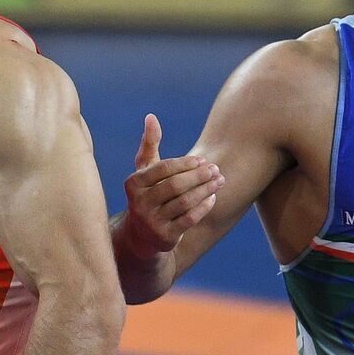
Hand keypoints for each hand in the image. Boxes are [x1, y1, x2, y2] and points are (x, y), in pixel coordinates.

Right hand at [119, 114, 223, 256]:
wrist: (141, 235)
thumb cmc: (147, 194)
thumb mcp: (144, 170)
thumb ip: (149, 144)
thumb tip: (151, 116)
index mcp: (133, 184)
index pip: (163, 169)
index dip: (185, 163)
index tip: (202, 160)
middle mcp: (139, 203)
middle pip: (175, 186)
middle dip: (199, 176)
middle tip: (216, 169)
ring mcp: (151, 222)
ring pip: (185, 202)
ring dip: (206, 190)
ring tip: (220, 180)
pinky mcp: (165, 237)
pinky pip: (190, 219)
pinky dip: (204, 207)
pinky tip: (213, 197)